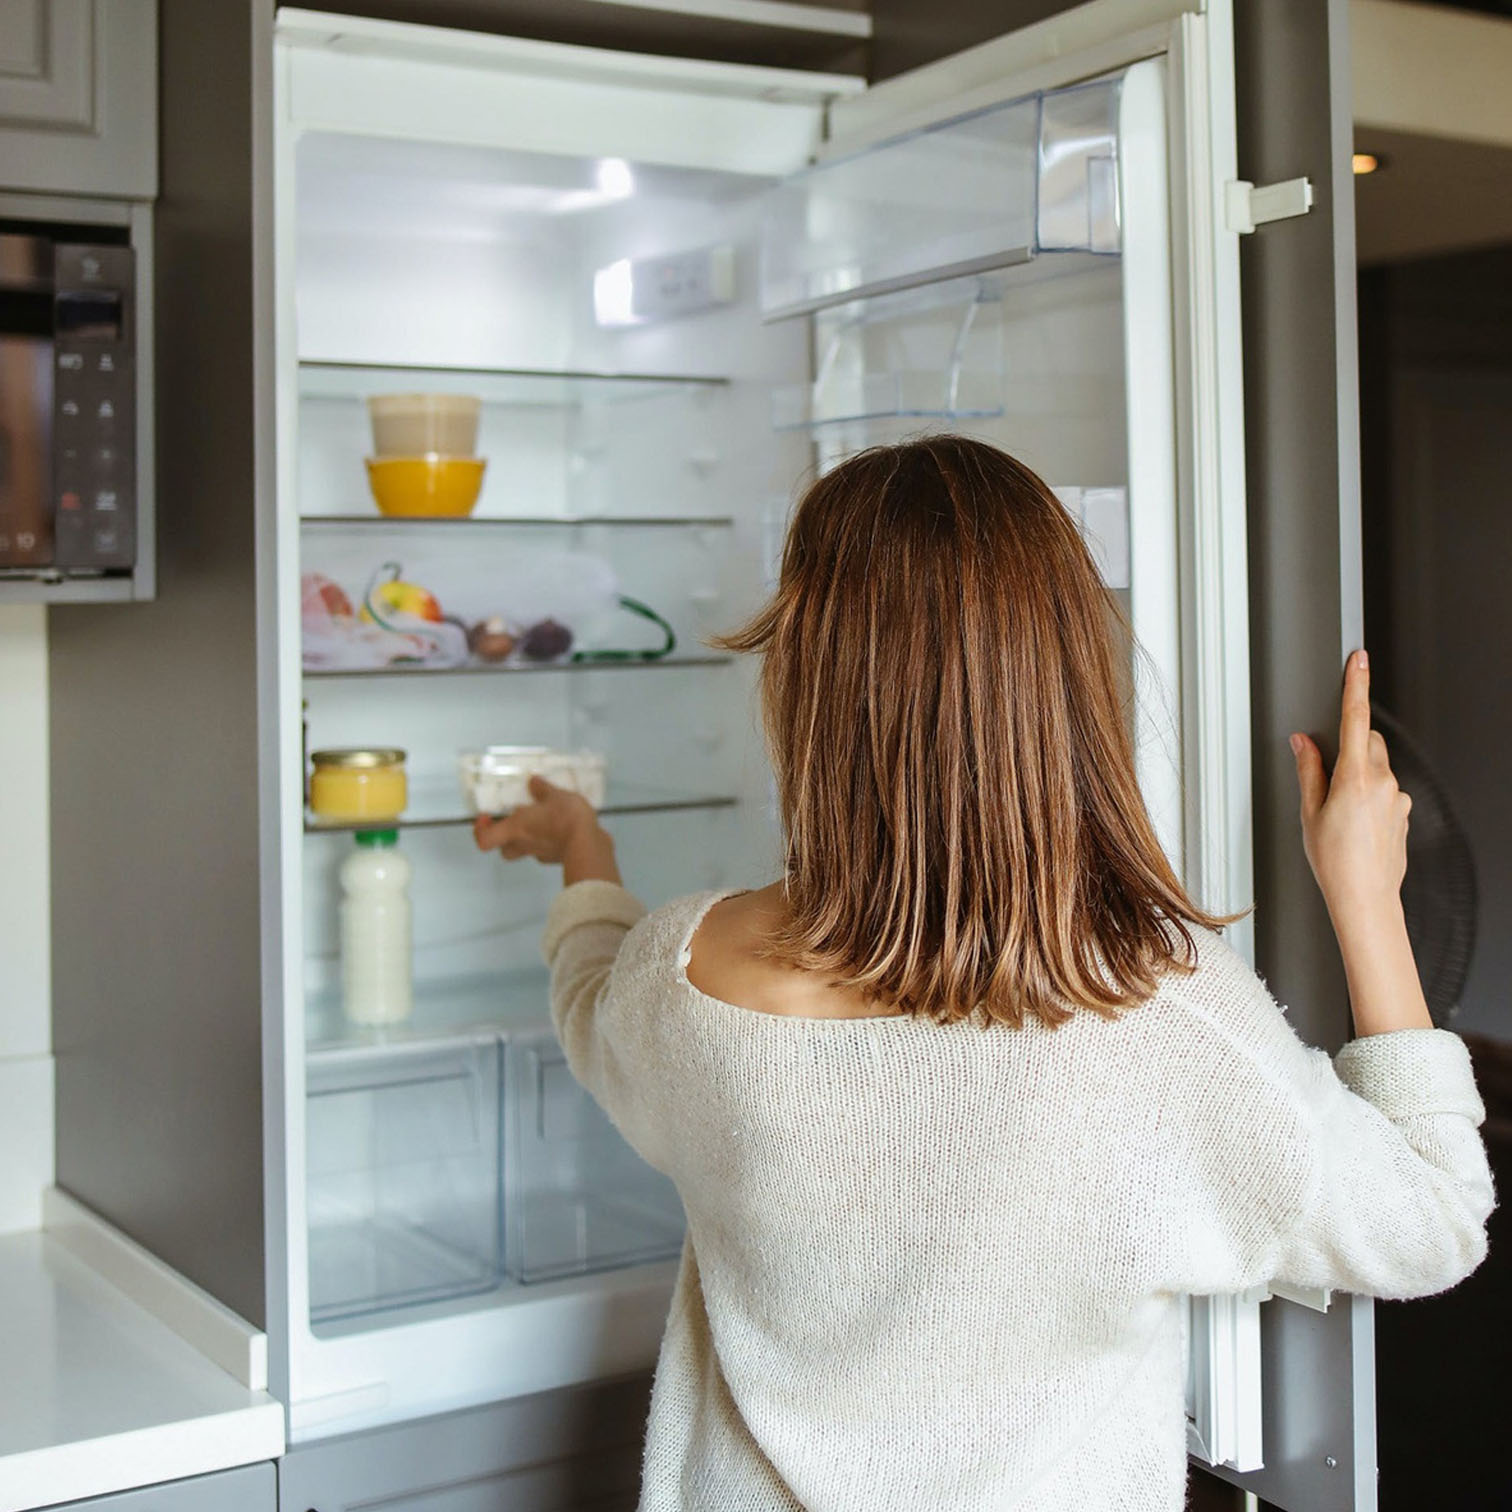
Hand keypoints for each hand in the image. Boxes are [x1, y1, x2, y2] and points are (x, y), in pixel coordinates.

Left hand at [472, 775, 620, 885]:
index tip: (487, 817)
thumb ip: (542, 789)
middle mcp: (524, 844)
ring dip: (529, 838)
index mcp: (516, 828)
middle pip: (504, 849)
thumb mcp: (555, 795)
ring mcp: (541, 854)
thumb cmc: (565, 819)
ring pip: (525, 850)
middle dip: (506, 838)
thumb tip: (533, 782)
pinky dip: (550, 841)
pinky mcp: (558, 858)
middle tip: (515, 822)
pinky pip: (547, 850)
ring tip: (542, 821)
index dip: (480, 831)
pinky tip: (562, 828)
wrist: (589, 845)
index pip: (485, 840)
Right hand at [1290, 650, 1411, 927]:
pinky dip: (1371, 796)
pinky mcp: (1405, 812)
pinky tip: (1355, 824)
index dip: (1357, 684)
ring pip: (1378, 766)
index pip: (1355, 718)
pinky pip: (1387, 790)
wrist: (1366, 898)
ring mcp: (1398, 798)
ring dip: (1360, 774)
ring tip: (1340, 812)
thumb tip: (1304, 743)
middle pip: (1370, 741)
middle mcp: (1384, 782)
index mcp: (1355, 778)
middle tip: (1328, 775)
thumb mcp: (1309, 813)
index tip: (1359, 660)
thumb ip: (1309, 771)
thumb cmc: (1335, 863)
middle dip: (1351, 745)